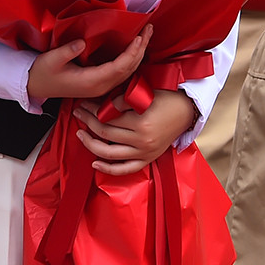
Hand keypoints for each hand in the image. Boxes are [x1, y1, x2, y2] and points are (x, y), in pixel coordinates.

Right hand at [28, 29, 150, 100]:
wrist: (36, 86)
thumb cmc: (43, 73)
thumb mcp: (52, 59)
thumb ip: (68, 51)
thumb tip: (83, 42)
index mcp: (91, 81)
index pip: (119, 67)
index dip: (132, 52)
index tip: (139, 36)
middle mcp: (100, 86)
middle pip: (129, 69)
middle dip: (141, 49)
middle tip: (149, 29)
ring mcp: (101, 87)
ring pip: (128, 72)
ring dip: (139, 54)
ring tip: (146, 35)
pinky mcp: (100, 83)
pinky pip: (121, 73)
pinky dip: (131, 59)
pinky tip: (135, 48)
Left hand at [71, 89, 198, 175]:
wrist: (187, 110)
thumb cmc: (165, 98)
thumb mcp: (144, 95)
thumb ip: (122, 101)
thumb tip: (102, 106)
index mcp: (140, 123)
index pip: (107, 118)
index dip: (92, 110)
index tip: (84, 104)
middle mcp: (142, 141)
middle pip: (105, 133)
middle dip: (88, 122)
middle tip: (78, 113)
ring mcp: (145, 152)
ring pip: (110, 154)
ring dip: (91, 144)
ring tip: (80, 134)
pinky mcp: (148, 159)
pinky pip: (125, 169)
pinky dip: (109, 169)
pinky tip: (94, 163)